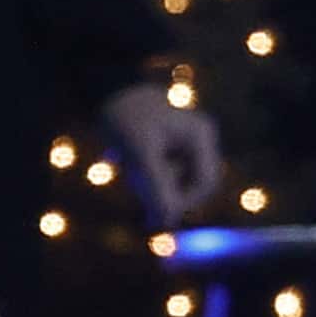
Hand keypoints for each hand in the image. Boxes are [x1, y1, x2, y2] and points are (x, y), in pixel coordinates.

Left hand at [97, 80, 224, 227]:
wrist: (110, 94)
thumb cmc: (125, 119)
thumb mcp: (139, 154)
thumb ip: (156, 186)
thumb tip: (167, 222)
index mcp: (200, 137)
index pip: (206, 183)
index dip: (184, 202)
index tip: (155, 210)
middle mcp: (200, 140)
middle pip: (195, 185)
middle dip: (168, 193)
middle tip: (136, 186)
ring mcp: (188, 144)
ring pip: (179, 182)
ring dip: (155, 185)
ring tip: (129, 167)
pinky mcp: (173, 149)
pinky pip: (168, 175)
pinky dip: (149, 178)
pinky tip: (129, 165)